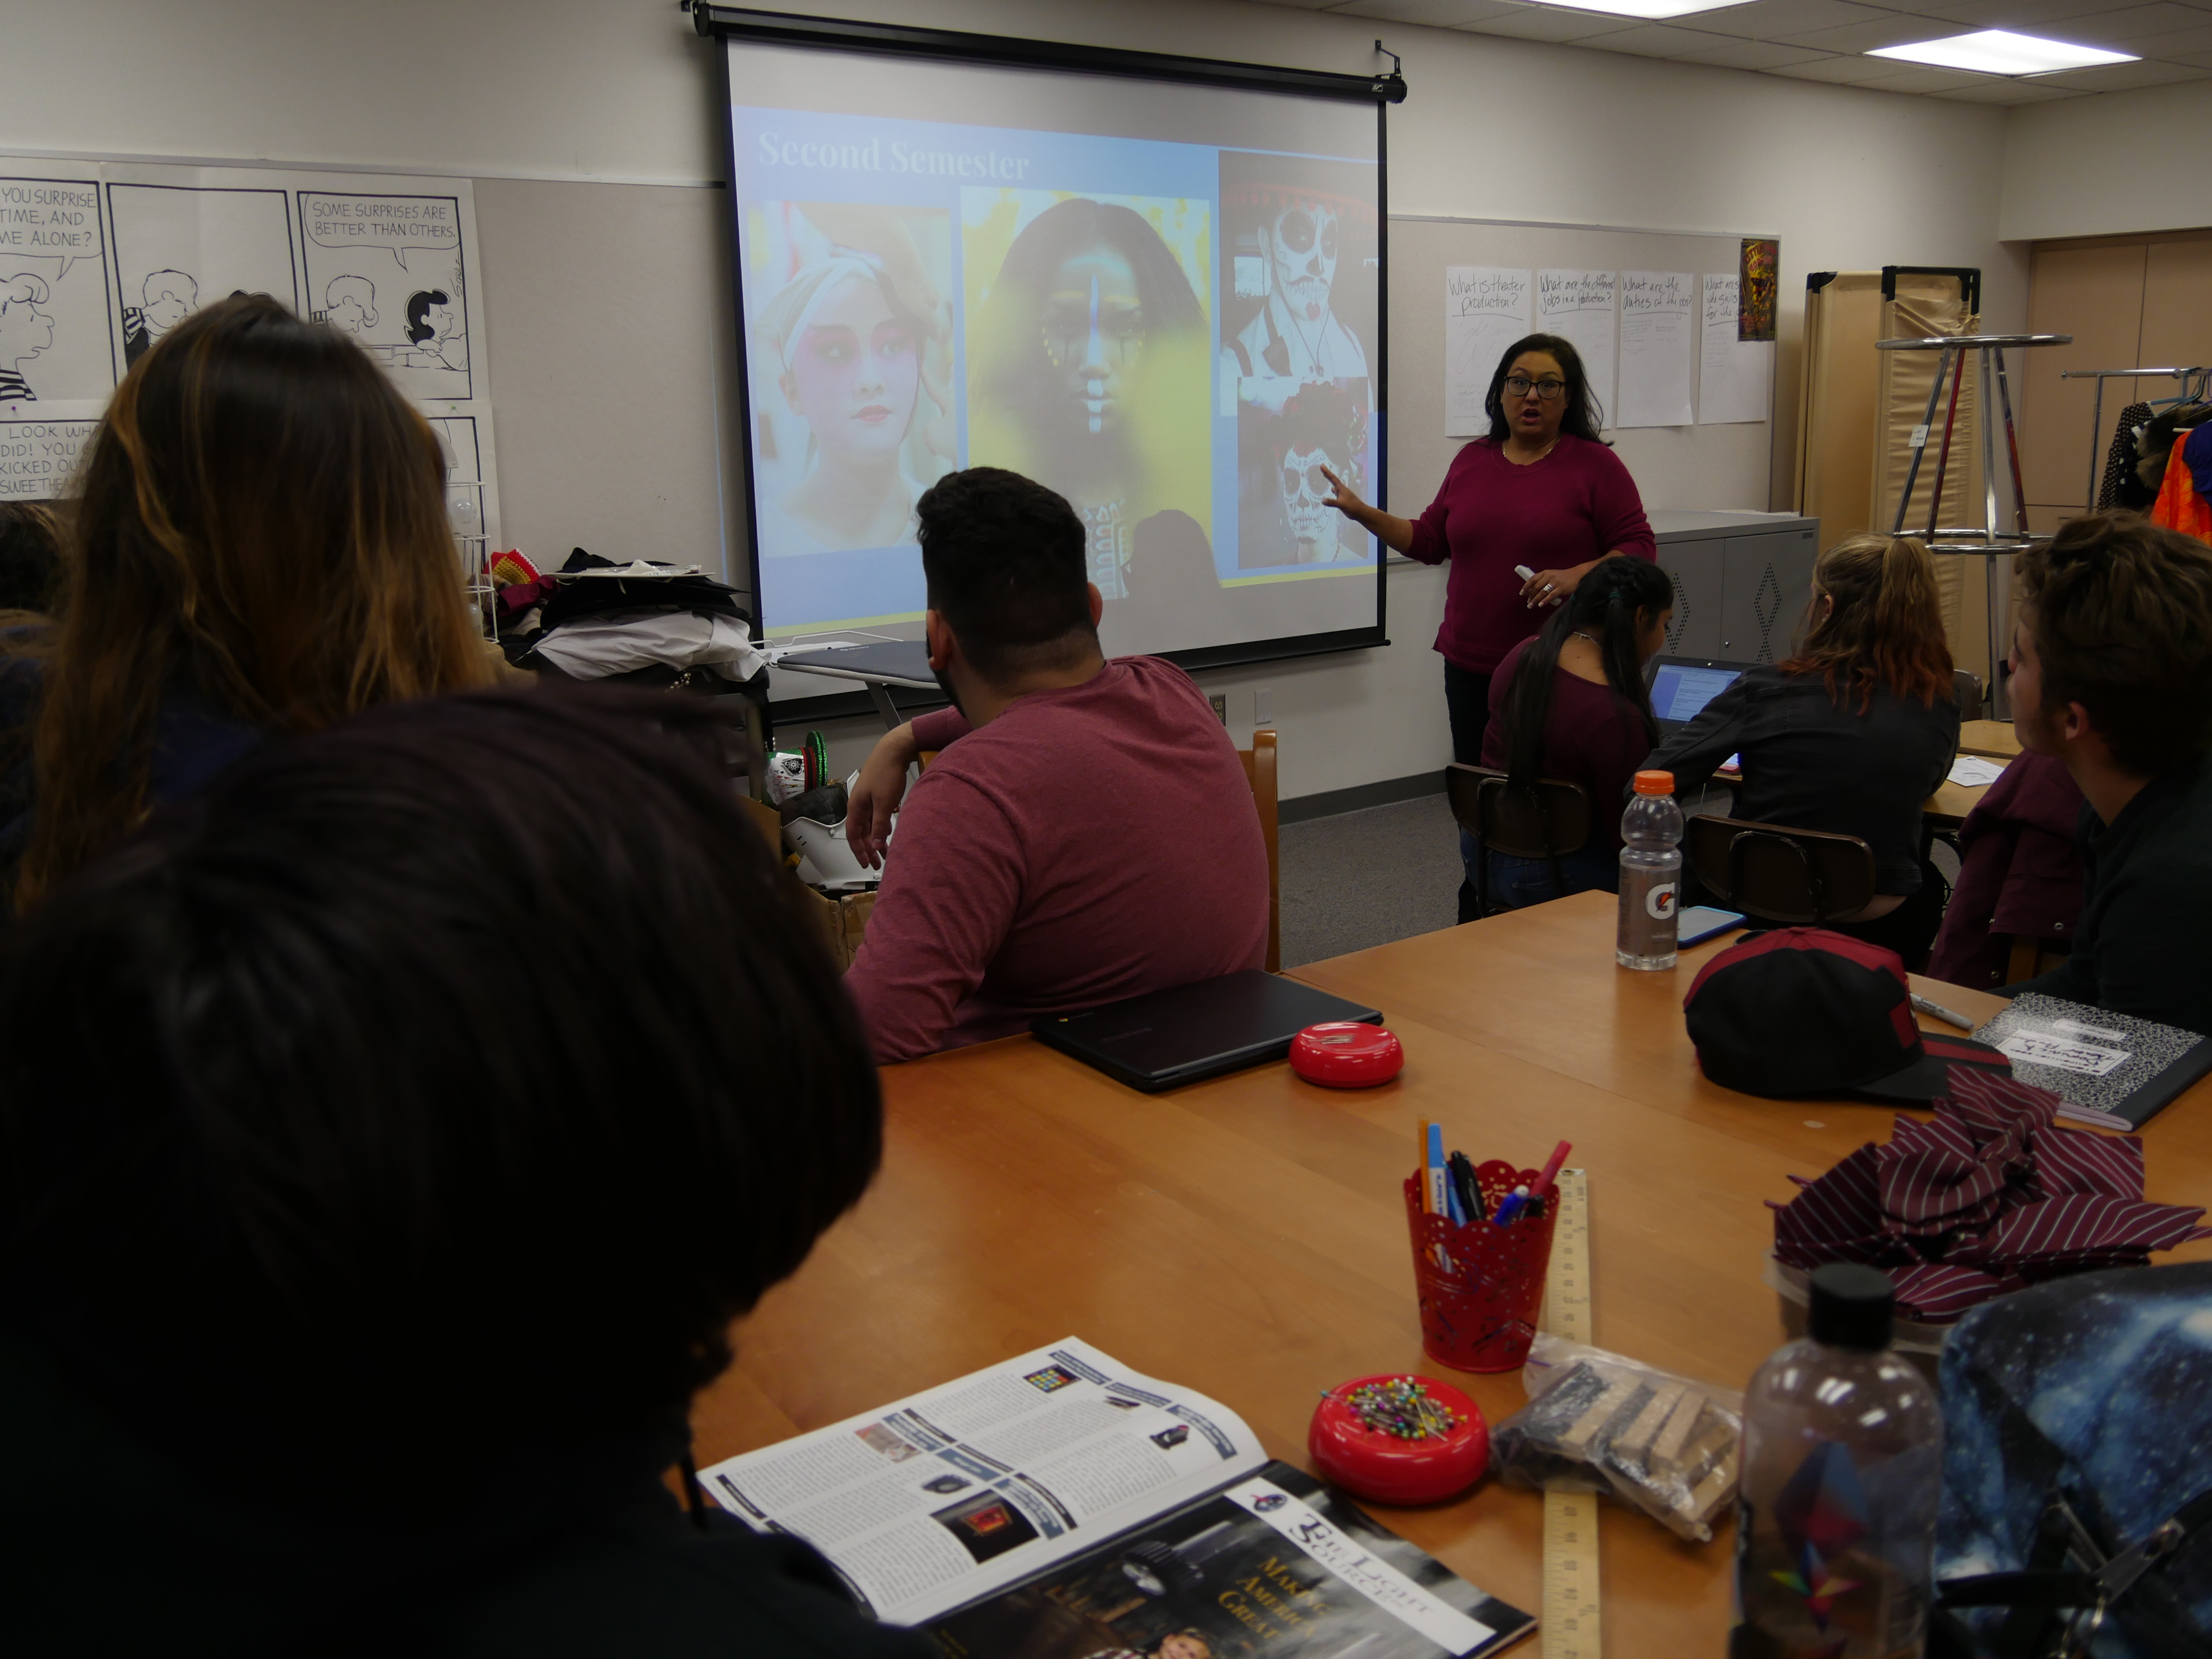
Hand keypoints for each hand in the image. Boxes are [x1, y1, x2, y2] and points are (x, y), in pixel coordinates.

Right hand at [844, 722, 920, 868]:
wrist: (893, 750)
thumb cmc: (886, 775)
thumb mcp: (884, 803)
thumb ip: (879, 825)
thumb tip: (875, 846)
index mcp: (855, 807)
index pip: (853, 835)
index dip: (859, 851)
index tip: (866, 864)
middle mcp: (859, 804)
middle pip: (862, 832)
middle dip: (869, 849)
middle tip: (878, 864)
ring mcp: (868, 799)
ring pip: (870, 825)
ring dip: (877, 839)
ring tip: (886, 853)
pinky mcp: (877, 794)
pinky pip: (876, 816)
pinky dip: (881, 827)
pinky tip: (888, 833)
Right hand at [1318, 465, 1368, 524]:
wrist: (1360, 512)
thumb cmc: (1354, 507)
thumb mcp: (1341, 504)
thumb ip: (1332, 502)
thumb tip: (1323, 500)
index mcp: (1342, 489)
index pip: (1333, 478)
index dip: (1327, 472)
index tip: (1322, 466)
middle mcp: (1342, 490)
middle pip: (1333, 480)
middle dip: (1327, 474)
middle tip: (1322, 468)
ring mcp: (1342, 494)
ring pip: (1334, 485)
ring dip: (1330, 481)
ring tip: (1326, 476)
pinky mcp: (1342, 499)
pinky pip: (1336, 493)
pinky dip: (1332, 491)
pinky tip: (1331, 490)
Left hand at [1519, 565, 1580, 609]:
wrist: (1577, 575)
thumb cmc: (1563, 577)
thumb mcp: (1552, 575)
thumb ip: (1543, 581)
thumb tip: (1533, 591)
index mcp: (1545, 573)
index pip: (1532, 579)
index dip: (1526, 587)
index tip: (1521, 593)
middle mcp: (1549, 576)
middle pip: (1536, 587)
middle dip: (1530, 596)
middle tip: (1528, 602)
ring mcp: (1555, 582)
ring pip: (1542, 592)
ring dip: (1535, 600)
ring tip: (1531, 605)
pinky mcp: (1561, 588)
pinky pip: (1551, 596)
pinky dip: (1545, 601)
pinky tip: (1541, 605)